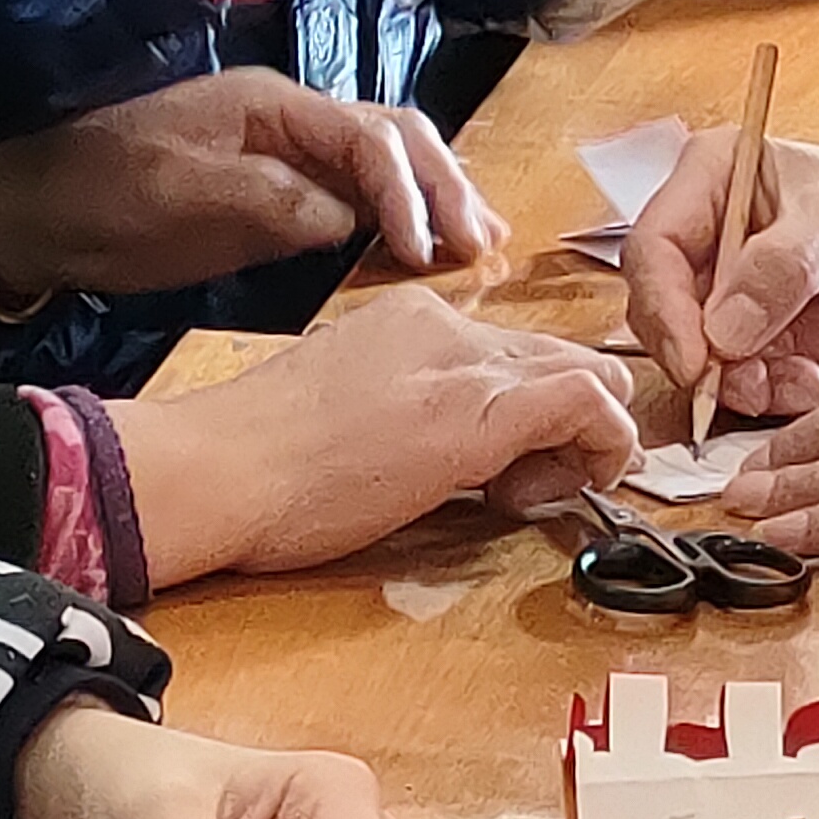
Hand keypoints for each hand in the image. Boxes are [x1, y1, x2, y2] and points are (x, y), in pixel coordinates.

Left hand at [0, 71, 503, 303]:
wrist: (33, 210)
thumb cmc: (100, 193)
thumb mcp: (181, 196)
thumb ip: (270, 200)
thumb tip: (351, 218)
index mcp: (271, 107)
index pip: (367, 138)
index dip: (408, 193)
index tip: (428, 250)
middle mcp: (290, 121)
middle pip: (394, 137)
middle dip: (445, 185)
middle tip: (485, 242)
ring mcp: (283, 154)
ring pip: (383, 164)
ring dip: (434, 199)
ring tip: (479, 243)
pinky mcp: (275, 194)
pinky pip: (355, 197)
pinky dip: (398, 220)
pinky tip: (423, 251)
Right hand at [114, 287, 637, 589]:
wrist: (217, 468)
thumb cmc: (256, 464)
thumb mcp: (347, 413)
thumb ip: (407, 412)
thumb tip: (449, 451)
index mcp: (413, 321)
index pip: (517, 352)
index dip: (532, 416)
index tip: (498, 474)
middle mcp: (451, 326)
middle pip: (568, 357)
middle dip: (572, 426)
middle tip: (517, 489)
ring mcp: (468, 365)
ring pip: (595, 374)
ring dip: (585, 443)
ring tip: (515, 497)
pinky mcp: (481, 413)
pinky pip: (594, 404)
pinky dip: (601, 450)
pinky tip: (541, 494)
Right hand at [621, 133, 818, 413]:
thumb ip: (783, 265)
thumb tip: (720, 330)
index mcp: (712, 182)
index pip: (654, 248)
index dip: (663, 308)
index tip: (696, 359)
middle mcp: (711, 244)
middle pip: (664, 316)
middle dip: (705, 362)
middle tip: (752, 384)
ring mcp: (734, 301)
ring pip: (704, 365)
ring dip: (752, 387)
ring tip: (812, 380)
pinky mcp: (765, 348)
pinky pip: (752, 390)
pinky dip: (786, 398)